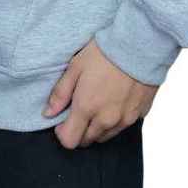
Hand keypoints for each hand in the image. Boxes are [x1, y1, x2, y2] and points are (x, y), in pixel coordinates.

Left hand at [43, 37, 158, 148]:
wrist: (139, 45)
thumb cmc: (104, 53)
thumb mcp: (75, 67)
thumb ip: (60, 93)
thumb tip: (48, 113)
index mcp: (87, 108)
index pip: (69, 141)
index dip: (62, 132)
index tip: (63, 119)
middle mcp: (106, 120)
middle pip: (87, 141)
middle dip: (79, 129)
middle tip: (80, 108)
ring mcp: (125, 120)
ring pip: (105, 136)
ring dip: (97, 127)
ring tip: (97, 104)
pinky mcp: (139, 115)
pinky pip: (122, 127)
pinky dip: (115, 121)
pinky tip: (114, 101)